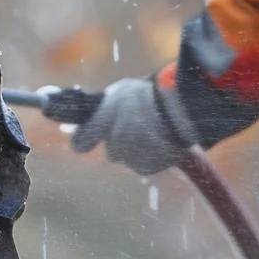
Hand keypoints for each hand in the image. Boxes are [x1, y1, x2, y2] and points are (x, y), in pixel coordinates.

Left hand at [53, 77, 191, 175]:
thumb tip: (96, 110)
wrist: (178, 112)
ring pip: (129, 157)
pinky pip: (144, 163)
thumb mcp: (122, 90)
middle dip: (120, 141)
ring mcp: (129, 159)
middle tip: (136, 126)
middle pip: (111, 150)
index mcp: (102, 124)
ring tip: (154, 131)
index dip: (83, 139)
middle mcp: (112, 145)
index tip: (87, 137)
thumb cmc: (149, 95)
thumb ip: (106, 105)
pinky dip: (152, 156)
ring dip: (137, 148)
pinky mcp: (146, 168)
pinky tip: (162, 141)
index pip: (79, 143)